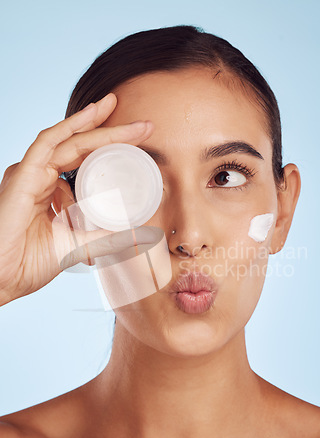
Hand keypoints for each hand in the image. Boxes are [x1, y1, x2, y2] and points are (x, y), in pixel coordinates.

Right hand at [0, 93, 154, 305]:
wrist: (5, 279)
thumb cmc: (31, 264)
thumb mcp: (81, 246)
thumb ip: (106, 238)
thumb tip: (138, 234)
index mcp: (52, 191)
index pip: (84, 162)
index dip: (111, 149)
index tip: (141, 142)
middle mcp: (41, 178)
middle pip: (80, 146)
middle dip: (112, 131)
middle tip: (143, 125)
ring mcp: (31, 174)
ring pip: (68, 140)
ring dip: (98, 125)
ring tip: (125, 114)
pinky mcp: (23, 175)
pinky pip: (48, 142)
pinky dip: (71, 126)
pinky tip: (94, 114)